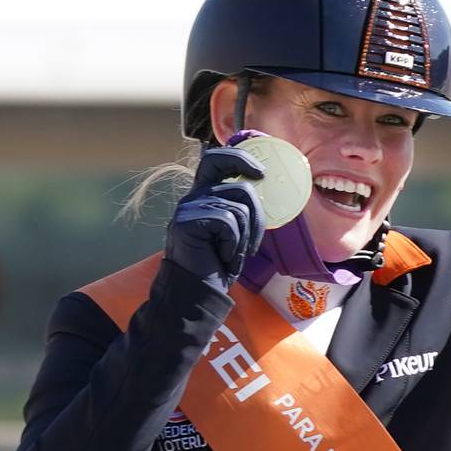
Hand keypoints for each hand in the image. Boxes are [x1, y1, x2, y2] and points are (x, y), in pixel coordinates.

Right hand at [164, 147, 266, 292]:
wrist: (197, 291)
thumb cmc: (217, 263)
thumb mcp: (234, 229)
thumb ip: (241, 206)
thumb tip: (263, 186)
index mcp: (203, 195)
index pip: (216, 160)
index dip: (240, 158)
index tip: (261, 172)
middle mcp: (193, 197)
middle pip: (236, 182)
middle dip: (256, 206)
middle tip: (254, 229)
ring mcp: (188, 208)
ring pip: (239, 206)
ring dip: (245, 234)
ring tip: (231, 253)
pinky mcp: (187, 222)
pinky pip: (228, 222)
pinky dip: (233, 243)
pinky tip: (221, 256)